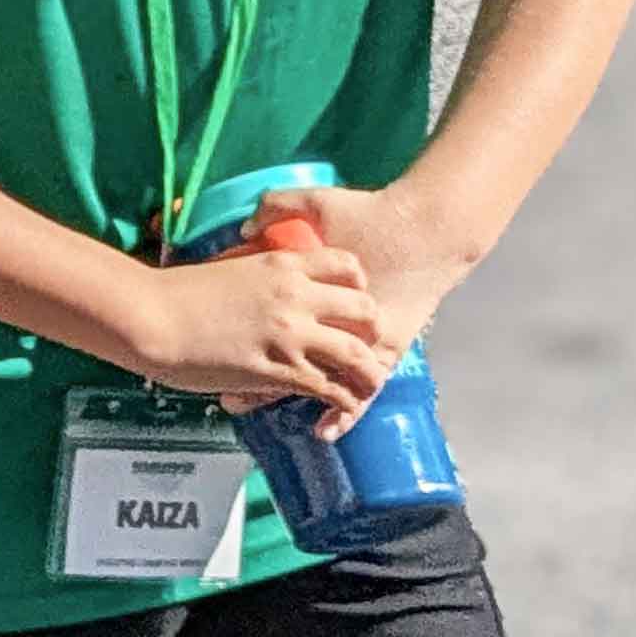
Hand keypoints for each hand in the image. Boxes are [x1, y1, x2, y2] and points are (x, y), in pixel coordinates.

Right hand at [142, 240, 384, 440]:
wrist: (153, 317)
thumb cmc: (181, 293)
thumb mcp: (232, 267)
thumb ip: (261, 273)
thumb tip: (270, 282)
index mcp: (284, 264)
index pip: (348, 267)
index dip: (359, 287)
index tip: (354, 304)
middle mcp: (296, 296)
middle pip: (363, 310)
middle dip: (371, 331)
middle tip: (365, 348)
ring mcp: (290, 334)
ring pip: (355, 354)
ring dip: (367, 374)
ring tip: (367, 387)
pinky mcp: (277, 370)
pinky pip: (327, 388)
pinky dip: (341, 403)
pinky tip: (339, 412)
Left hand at [222, 183, 464, 433]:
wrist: (432, 225)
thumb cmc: (374, 212)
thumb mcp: (321, 202)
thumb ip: (280, 207)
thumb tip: (247, 225)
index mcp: (306, 281)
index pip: (260, 323)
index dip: (231, 341)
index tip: (203, 351)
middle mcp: (327, 313)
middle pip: (280, 354)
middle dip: (250, 378)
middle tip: (228, 392)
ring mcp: (358, 336)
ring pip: (315, 378)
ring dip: (278, 396)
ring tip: (250, 410)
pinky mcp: (388, 346)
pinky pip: (360, 387)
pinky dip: (341, 412)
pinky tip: (323, 433)